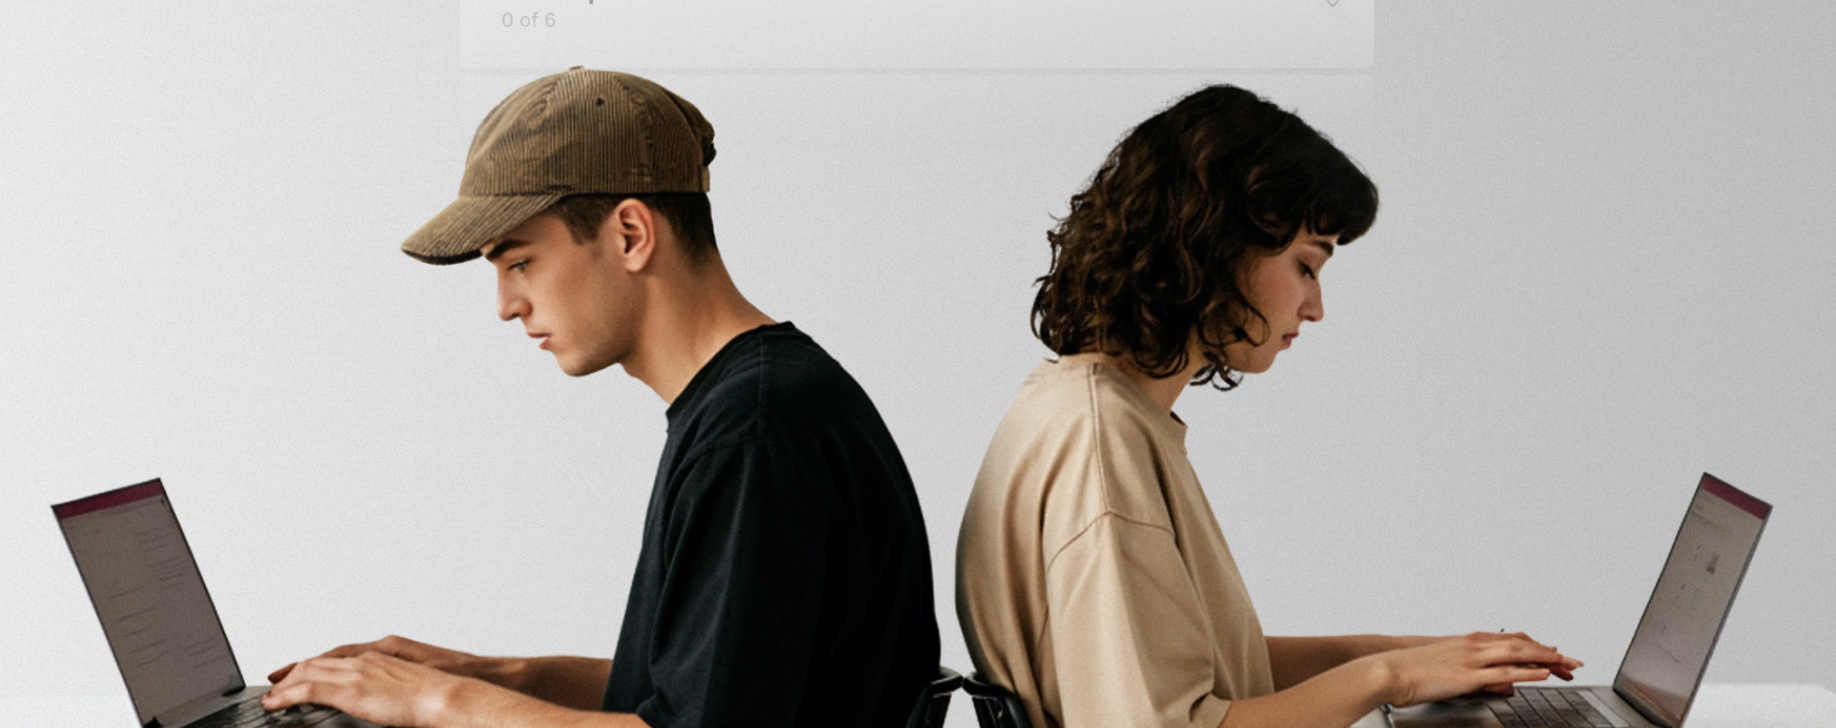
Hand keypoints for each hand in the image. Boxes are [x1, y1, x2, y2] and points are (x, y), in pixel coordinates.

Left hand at [269, 635, 490, 684]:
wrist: (450, 695)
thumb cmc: (443, 694)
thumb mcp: (415, 686)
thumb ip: (396, 688)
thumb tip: (391, 701)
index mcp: (383, 655)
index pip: (339, 657)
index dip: (317, 663)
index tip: (301, 670)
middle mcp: (366, 658)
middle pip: (319, 661)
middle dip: (295, 670)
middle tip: (276, 681)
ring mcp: (357, 671)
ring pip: (308, 672)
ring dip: (286, 684)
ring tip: (271, 696)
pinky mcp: (350, 689)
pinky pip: (308, 689)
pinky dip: (287, 694)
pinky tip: (275, 703)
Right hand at [1375, 632, 1583, 707]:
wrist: (1388, 669)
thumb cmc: (1411, 670)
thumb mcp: (1450, 669)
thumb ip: (1480, 676)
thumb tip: (1505, 685)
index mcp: (1470, 642)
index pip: (1513, 641)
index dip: (1538, 647)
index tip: (1556, 654)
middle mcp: (1475, 645)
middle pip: (1523, 645)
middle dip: (1551, 653)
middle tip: (1574, 662)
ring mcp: (1472, 658)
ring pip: (1518, 655)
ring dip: (1547, 658)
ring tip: (1568, 665)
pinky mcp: (1467, 675)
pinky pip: (1504, 672)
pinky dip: (1527, 672)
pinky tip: (1543, 674)